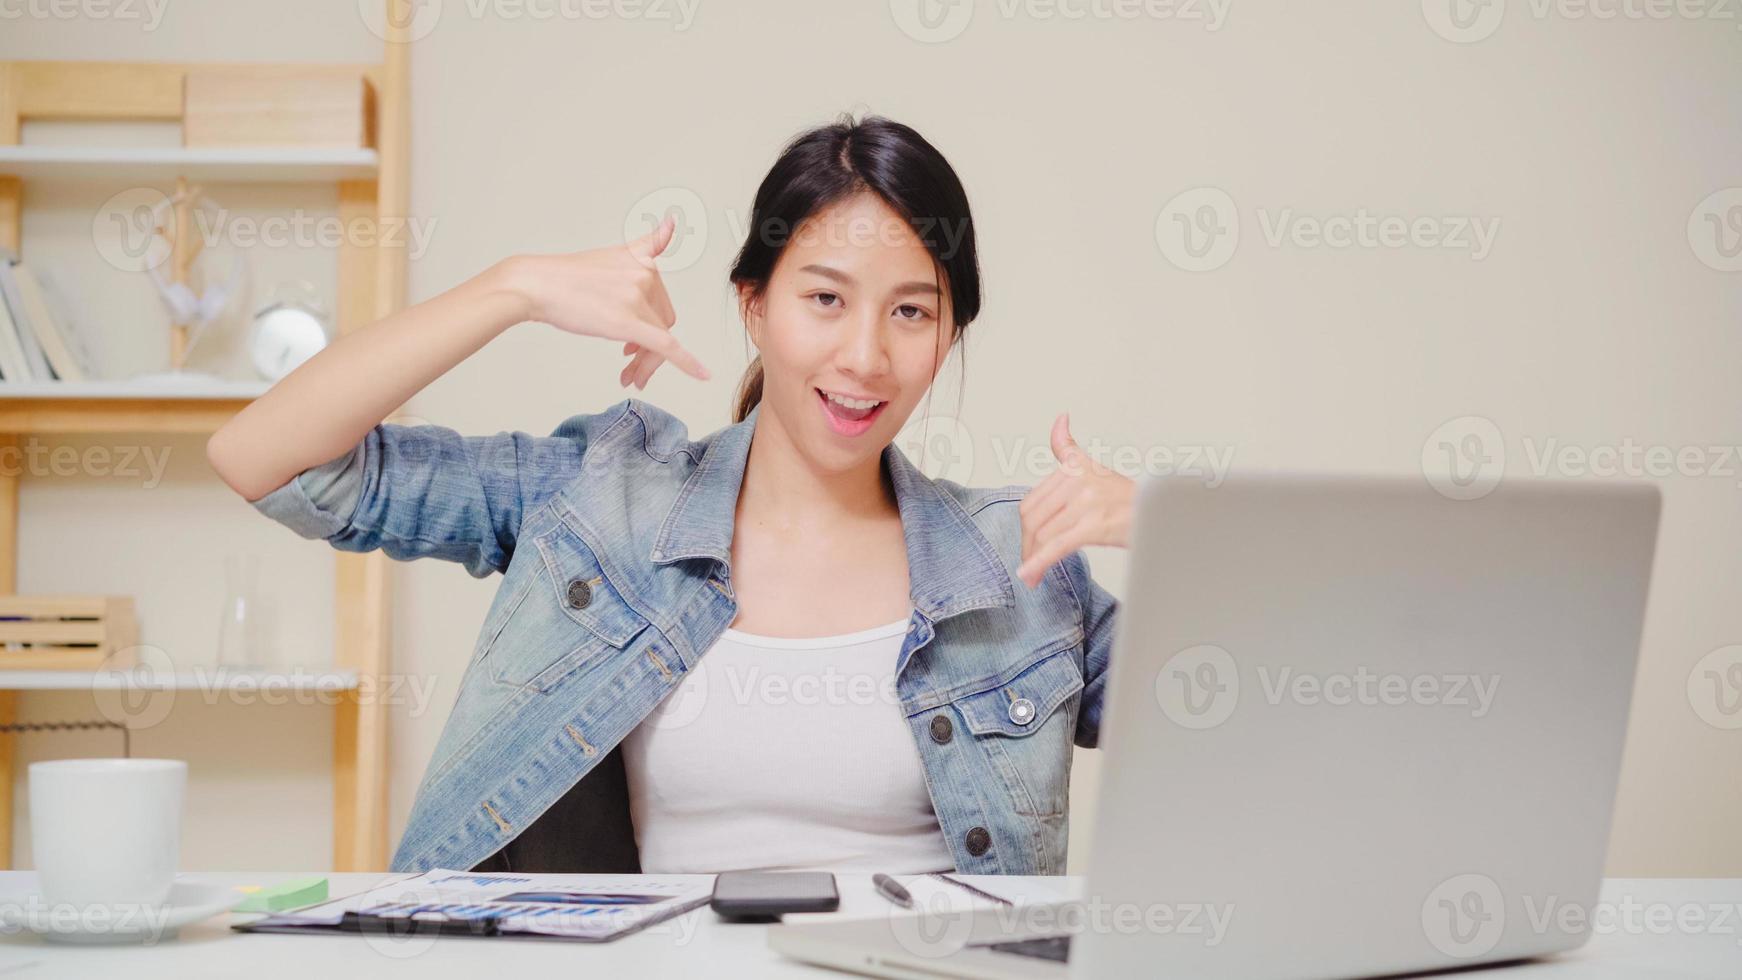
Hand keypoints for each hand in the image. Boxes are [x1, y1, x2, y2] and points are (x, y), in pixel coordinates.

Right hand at [505, 215, 708, 385]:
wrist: (536, 284)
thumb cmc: (564, 278)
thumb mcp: (609, 256)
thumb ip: (644, 247)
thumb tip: (674, 222)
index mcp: (641, 259)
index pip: (659, 295)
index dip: (657, 314)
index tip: (653, 330)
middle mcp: (644, 274)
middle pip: (662, 321)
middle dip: (648, 346)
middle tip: (627, 364)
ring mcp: (637, 297)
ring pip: (659, 339)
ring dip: (647, 362)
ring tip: (629, 376)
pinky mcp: (629, 322)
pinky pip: (666, 346)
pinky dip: (688, 363)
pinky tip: (703, 375)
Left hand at [1016, 413, 1136, 587]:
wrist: (1162, 516)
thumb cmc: (1128, 499)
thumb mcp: (1096, 468)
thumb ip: (1069, 448)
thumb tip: (1060, 419)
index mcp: (1075, 467)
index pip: (1033, 501)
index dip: (1026, 526)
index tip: (1027, 542)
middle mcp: (1079, 481)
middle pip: (1034, 518)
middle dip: (1027, 545)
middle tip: (1028, 563)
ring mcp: (1087, 502)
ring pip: (1043, 534)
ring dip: (1032, 559)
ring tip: (1032, 575)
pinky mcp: (1094, 525)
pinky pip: (1057, 547)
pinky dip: (1039, 563)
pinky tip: (1030, 574)